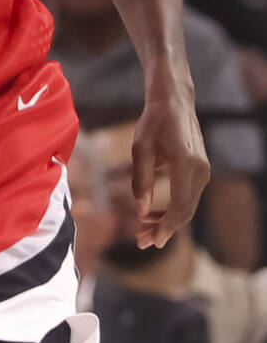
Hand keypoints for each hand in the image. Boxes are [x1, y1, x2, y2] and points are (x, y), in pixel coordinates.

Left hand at [131, 80, 209, 248]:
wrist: (174, 101)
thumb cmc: (153, 121)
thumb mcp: (140, 147)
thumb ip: (141, 179)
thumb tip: (141, 211)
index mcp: (185, 162)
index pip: (180, 204)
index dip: (166, 226)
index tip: (151, 240)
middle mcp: (200, 169)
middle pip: (185, 210)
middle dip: (164, 229)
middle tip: (141, 240)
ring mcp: (203, 170)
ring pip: (188, 206)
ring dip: (167, 221)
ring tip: (143, 230)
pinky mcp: (201, 170)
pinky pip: (188, 196)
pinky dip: (172, 209)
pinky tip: (153, 215)